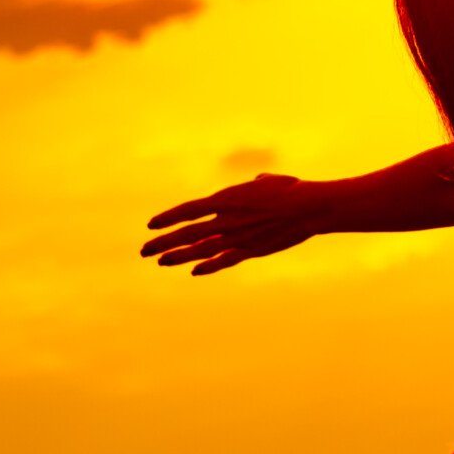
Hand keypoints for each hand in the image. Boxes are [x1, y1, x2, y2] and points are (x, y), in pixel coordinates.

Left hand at [140, 172, 332, 274]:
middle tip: (144, 250)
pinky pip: (224, 261)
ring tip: (160, 261)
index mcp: (226, 200)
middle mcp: (226, 220)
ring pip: (200, 250)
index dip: (167, 218)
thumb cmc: (290, 189)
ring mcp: (237, 238)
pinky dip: (208, 266)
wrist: (309, 207)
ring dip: (178, 256)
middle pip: (186, 234)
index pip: (188, 211)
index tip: (151, 225)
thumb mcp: (266, 182)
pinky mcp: (251, 251)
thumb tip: (254, 183)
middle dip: (163, 242)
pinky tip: (194, 271)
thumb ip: (252, 186)